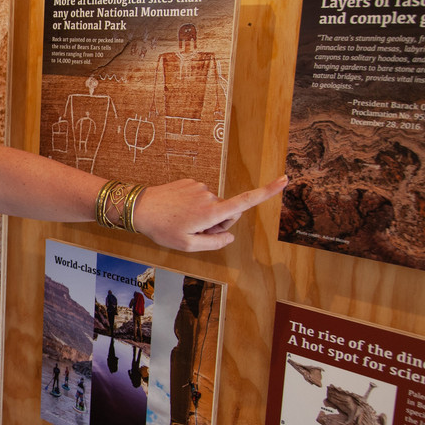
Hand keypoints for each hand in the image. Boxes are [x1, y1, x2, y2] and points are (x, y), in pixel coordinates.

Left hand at [132, 175, 286, 250]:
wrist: (139, 207)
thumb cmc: (163, 229)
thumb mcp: (189, 245)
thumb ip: (214, 243)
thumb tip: (230, 236)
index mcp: (213, 211)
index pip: (246, 201)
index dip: (267, 191)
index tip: (285, 179)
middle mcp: (210, 195)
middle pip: (228, 212)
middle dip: (218, 223)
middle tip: (195, 232)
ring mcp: (200, 187)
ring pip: (212, 206)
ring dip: (203, 216)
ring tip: (181, 221)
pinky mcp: (190, 183)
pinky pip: (200, 198)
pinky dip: (194, 207)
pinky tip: (177, 212)